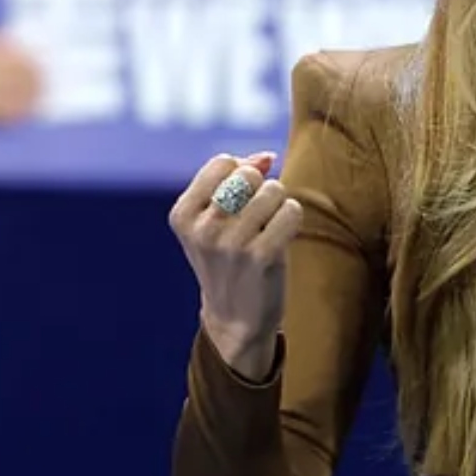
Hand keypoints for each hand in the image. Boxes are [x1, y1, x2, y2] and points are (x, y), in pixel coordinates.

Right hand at [169, 152, 304, 380]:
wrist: (235, 319)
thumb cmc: (231, 259)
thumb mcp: (217, 219)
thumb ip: (236, 180)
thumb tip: (266, 157)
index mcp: (182, 215)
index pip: (223, 163)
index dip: (242, 175)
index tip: (239, 203)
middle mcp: (202, 228)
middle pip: (249, 175)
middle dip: (261, 190)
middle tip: (257, 219)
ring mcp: (230, 243)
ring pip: (274, 190)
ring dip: (279, 206)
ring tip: (268, 231)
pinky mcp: (260, 256)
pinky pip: (291, 210)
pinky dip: (292, 219)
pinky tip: (282, 238)